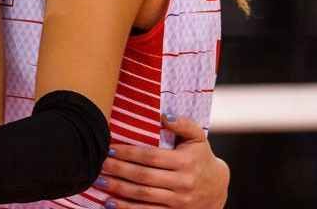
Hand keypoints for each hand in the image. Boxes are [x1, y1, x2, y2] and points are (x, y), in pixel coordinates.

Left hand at [96, 115, 228, 208]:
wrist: (218, 189)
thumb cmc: (201, 158)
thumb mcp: (198, 138)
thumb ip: (183, 124)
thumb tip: (164, 116)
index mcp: (185, 162)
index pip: (151, 157)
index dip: (129, 153)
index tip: (110, 148)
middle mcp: (183, 183)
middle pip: (144, 176)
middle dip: (118, 170)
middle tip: (99, 164)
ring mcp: (179, 201)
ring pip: (144, 196)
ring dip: (119, 190)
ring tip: (99, 182)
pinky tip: (110, 203)